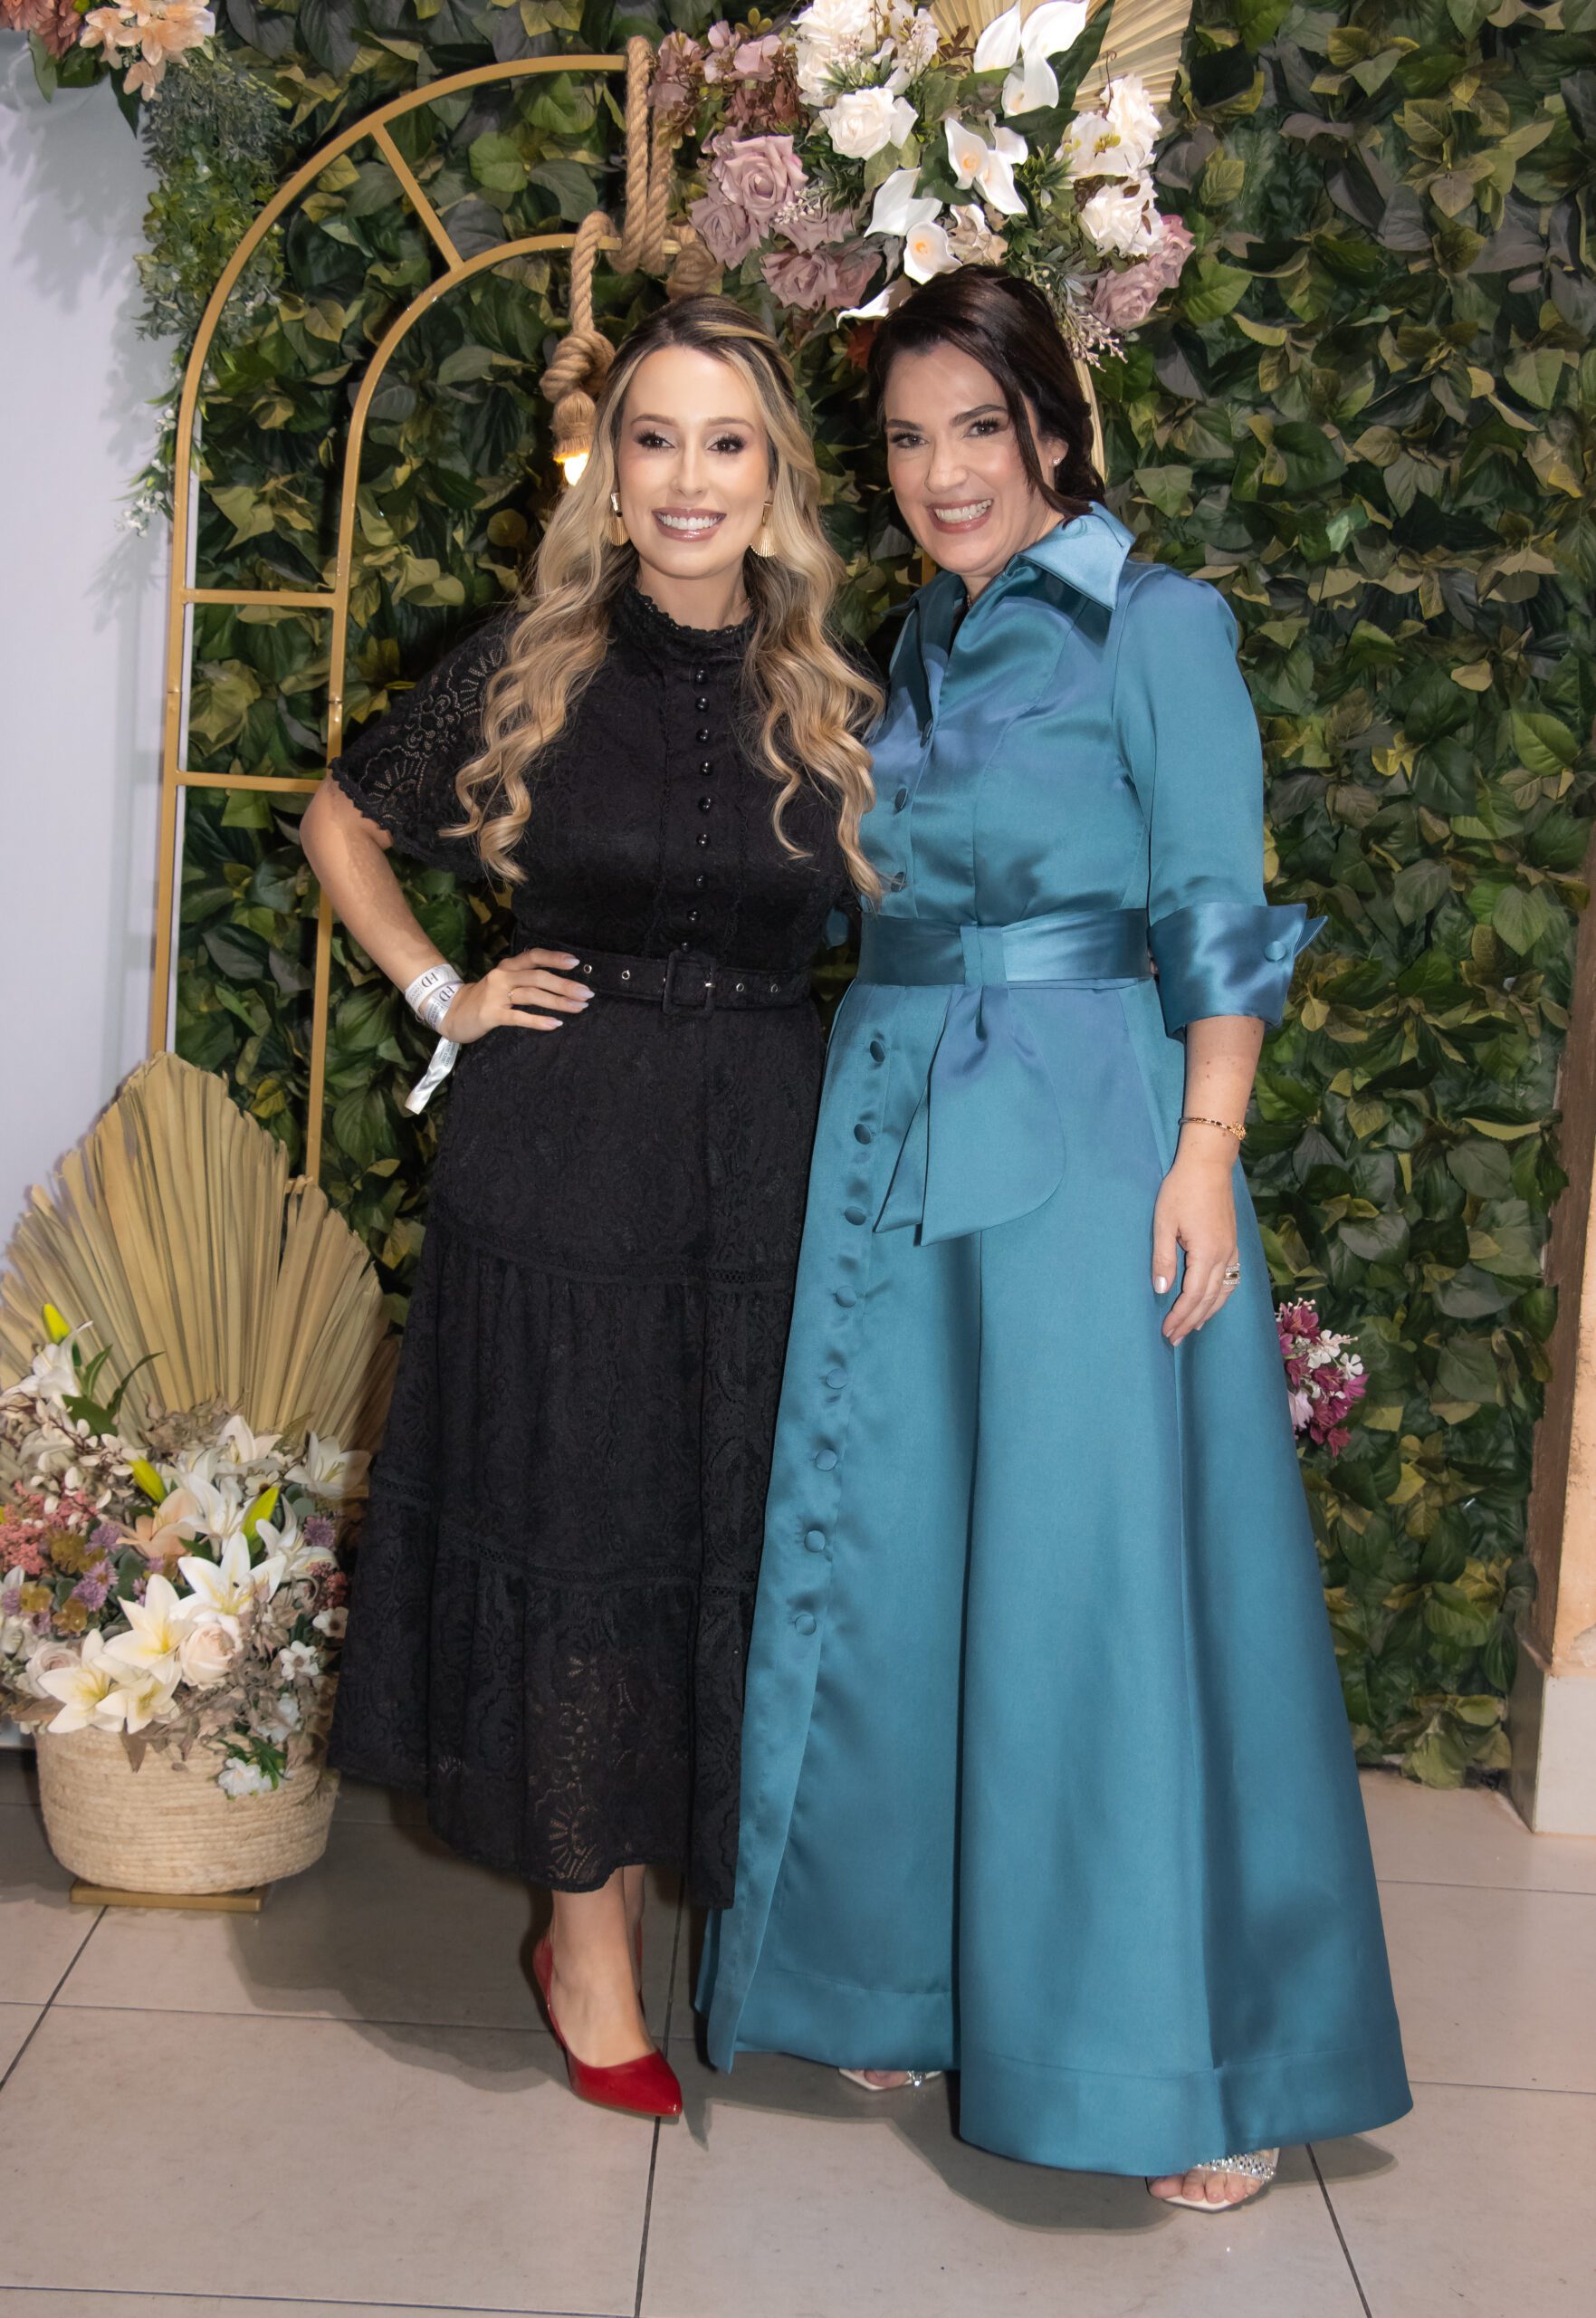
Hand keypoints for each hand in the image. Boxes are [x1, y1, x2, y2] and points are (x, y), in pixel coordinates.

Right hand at [440, 948, 592, 1040]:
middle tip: (587, 993)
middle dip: (565, 985)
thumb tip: (560, 983)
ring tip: (578, 1008)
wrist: (453, 1012)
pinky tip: (555, 1024)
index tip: (576, 963)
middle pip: (538, 977)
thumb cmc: (486, 998)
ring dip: (558, 1002)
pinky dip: (539, 1021)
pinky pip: (519, 1017)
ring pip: (532, 995)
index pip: (534, 956)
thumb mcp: (504, 982)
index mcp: (508, 966)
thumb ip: (525, 979)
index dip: (555, 958)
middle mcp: (503, 976)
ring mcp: (496, 995)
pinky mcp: (492, 1014)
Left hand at [1151, 1145, 1239, 1344]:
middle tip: (1174, 1338)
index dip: (1180, 1316)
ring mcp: (1232, 1249)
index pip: (1193, 1296)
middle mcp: (1224, 1255)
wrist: (1208, 1163)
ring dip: (1208, 1312)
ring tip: (1193, 1327)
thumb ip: (1163, 1259)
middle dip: (1191, 1321)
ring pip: (1224, 1291)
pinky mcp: (1233, 1243)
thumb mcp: (1163, 1223)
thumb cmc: (1181, 1189)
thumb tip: (1161, 1290)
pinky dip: (1221, 1296)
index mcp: (1206, 1252)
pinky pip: (1231, 1278)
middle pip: (1209, 1299)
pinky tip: (1213, 1301)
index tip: (1166, 1331)